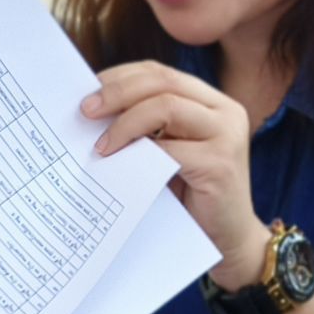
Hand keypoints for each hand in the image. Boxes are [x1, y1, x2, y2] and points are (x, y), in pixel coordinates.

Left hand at [83, 61, 264, 285]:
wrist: (227, 239)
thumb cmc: (190, 196)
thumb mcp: (168, 150)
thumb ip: (146, 127)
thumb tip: (93, 108)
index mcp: (212, 102)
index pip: (161, 73)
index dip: (122, 77)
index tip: (88, 90)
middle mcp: (226, 111)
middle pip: (163, 82)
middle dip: (118, 92)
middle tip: (85, 110)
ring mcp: (227, 134)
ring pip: (166, 106)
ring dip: (125, 123)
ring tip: (101, 145)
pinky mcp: (221, 163)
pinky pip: (170, 147)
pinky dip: (140, 152)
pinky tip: (120, 163)